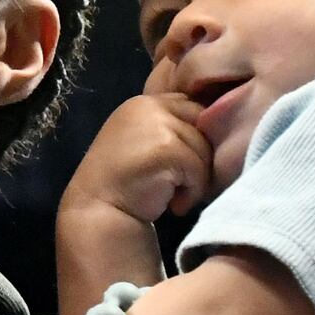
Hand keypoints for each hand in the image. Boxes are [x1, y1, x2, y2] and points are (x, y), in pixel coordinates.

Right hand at [61, 89, 216, 235]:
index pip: (192, 107)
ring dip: (197, 179)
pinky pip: (200, 168)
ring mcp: (156, 124)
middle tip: (178, 182)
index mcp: (145, 102)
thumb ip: (171, 127)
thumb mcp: (145, 142)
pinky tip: (174, 204)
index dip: (196, 136)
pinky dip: (193, 192)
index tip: (182, 164)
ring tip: (172, 194)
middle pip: (204, 124)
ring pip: (205, 149)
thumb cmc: (125, 183)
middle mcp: (150, 105)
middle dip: (199, 157)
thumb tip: (216, 127)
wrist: (98, 212)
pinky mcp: (165, 147)